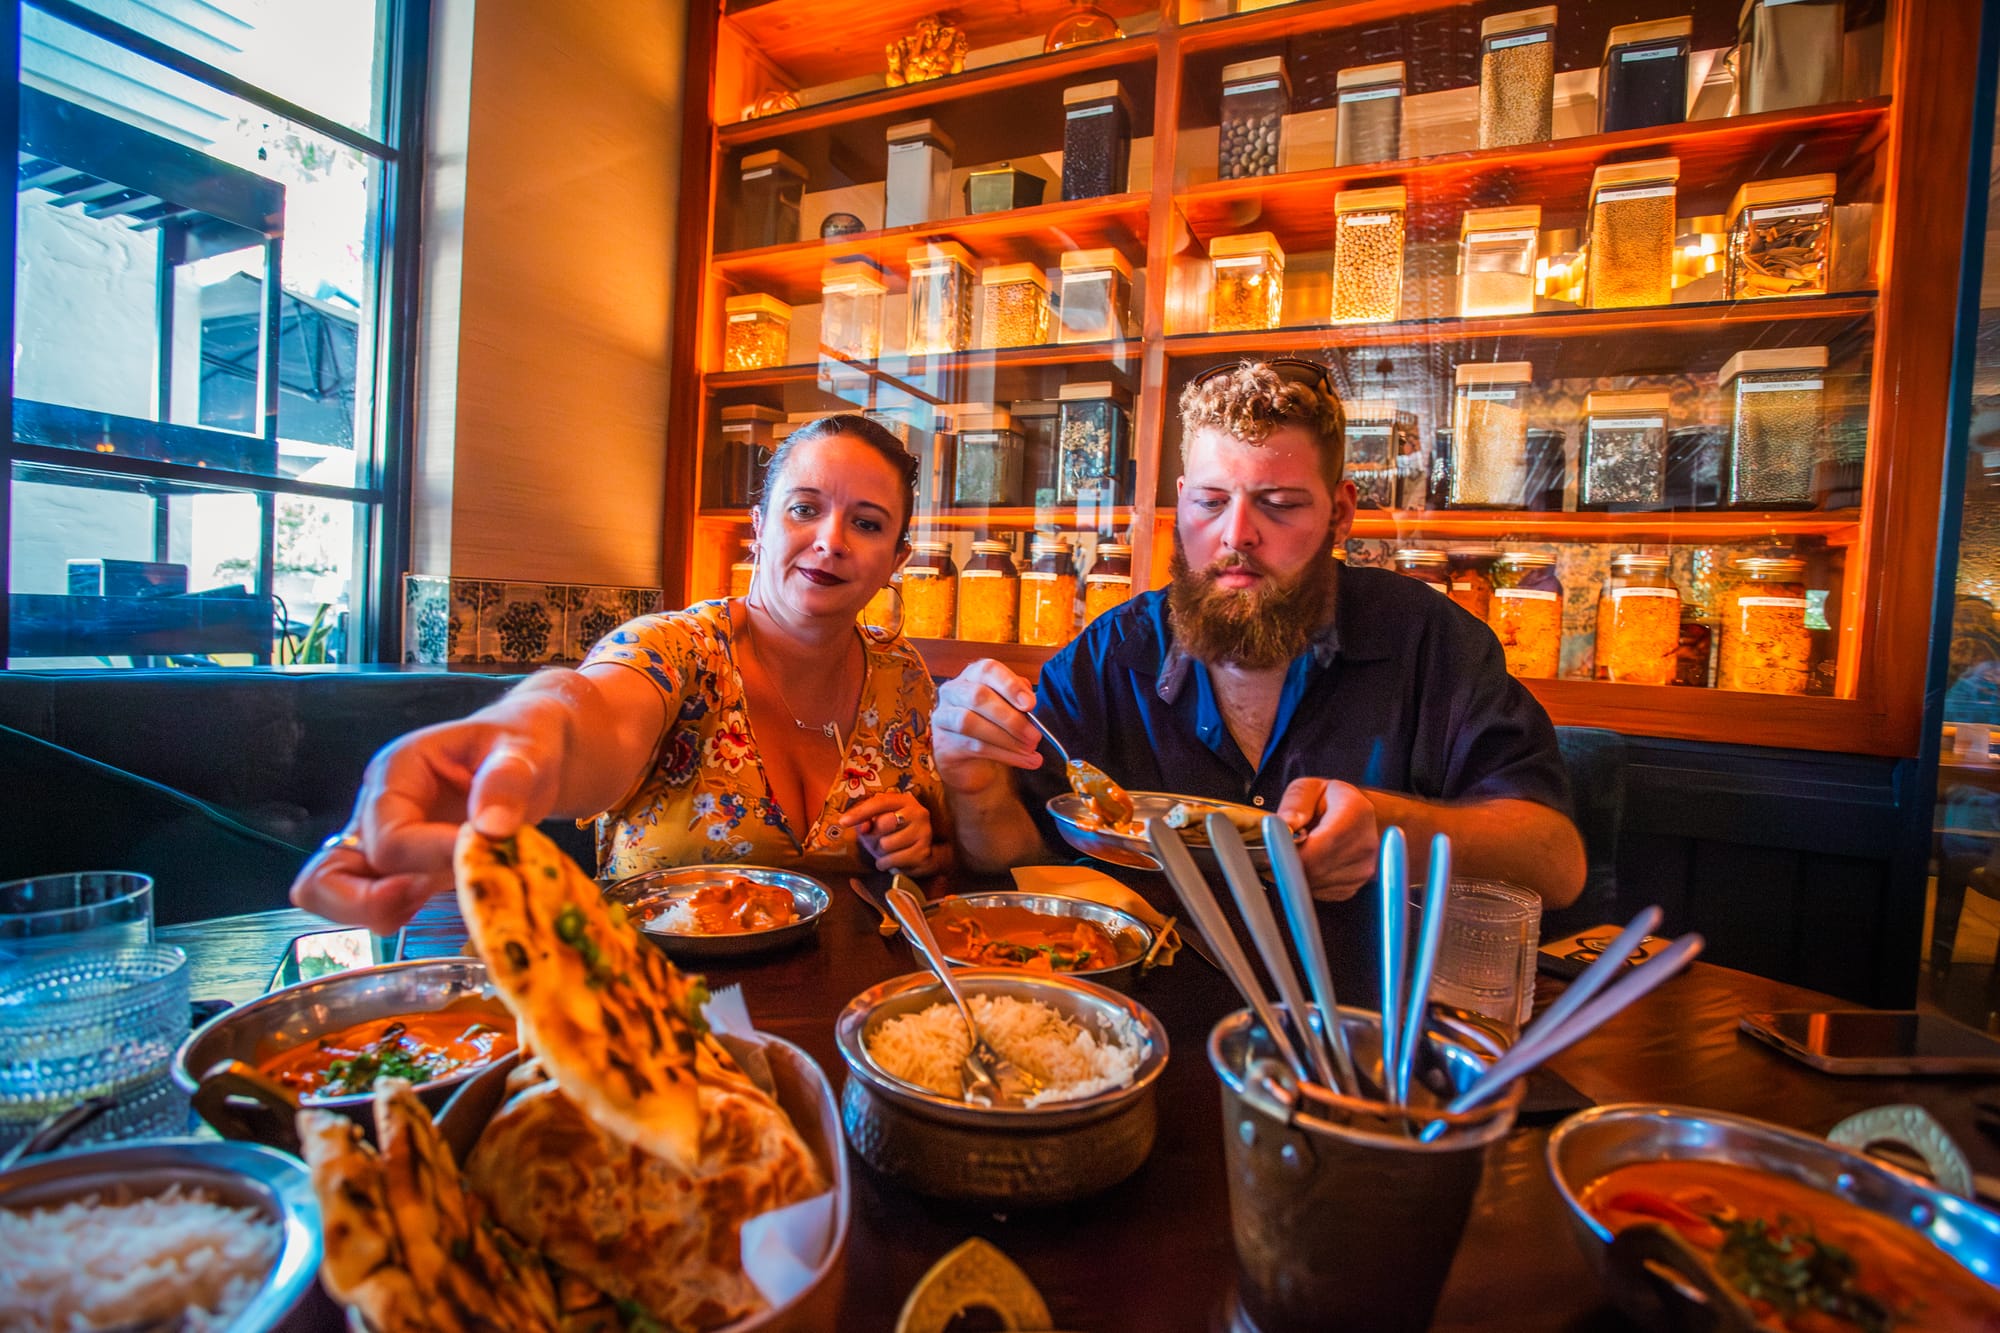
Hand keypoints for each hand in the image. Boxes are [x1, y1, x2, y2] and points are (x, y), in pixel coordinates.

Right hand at [289, 713, 562, 932]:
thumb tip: (491, 827)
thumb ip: (508, 780)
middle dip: (370, 900)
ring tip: (428, 901)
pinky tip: (442, 904)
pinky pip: (373, 902)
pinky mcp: (402, 868)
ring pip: (335, 894)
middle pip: (329, 873)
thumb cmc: (521, 745)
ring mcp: (382, 842)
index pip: (388, 835)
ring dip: (376, 911)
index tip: (479, 856)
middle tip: (425, 895)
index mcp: (396, 771)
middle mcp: (376, 809)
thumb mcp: (525, 750)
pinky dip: (396, 914)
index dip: (430, 857)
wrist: (529, 756)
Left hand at [838, 791, 935, 872]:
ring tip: (885, 852)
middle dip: (872, 836)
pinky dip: (885, 864)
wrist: (924, 851)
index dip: (860, 812)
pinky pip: (893, 860)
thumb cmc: (896, 832)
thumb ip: (867, 819)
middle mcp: (918, 813)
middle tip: (874, 842)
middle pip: (883, 823)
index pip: (880, 802)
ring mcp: (923, 833)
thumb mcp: (881, 821)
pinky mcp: (923, 852)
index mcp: (905, 800)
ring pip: (886, 844)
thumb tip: (863, 828)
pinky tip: (890, 862)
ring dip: (879, 853)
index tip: (843, 822)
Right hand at [931, 659, 1044, 794]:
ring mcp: (944, 716)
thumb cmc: (992, 724)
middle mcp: (954, 690)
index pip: (988, 670)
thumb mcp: (1009, 706)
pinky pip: (973, 747)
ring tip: (1029, 750)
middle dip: (1010, 718)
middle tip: (1034, 736)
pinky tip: (1024, 760)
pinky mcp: (944, 742)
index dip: (1010, 685)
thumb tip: (1030, 703)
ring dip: (1006, 739)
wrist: (970, 759)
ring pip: (970, 723)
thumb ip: (1018, 701)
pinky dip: (1004, 754)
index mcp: (973, 675)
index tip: (1030, 704)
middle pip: (977, 696)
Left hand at [1277, 777, 1379, 901]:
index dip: (1291, 853)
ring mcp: (1362, 871)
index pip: (1321, 845)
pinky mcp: (1351, 888)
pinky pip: (1317, 892)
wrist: (1356, 817)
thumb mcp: (1309, 788)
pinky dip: (1306, 881)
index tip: (1271, 849)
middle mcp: (1365, 845)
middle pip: (1315, 869)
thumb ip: (1295, 802)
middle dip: (1288, 863)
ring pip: (1313, 883)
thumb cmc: (1329, 800)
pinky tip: (1309, 862)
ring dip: (1296, 872)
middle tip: (1276, 850)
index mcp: (1356, 812)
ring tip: (1298, 851)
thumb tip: (1285, 825)